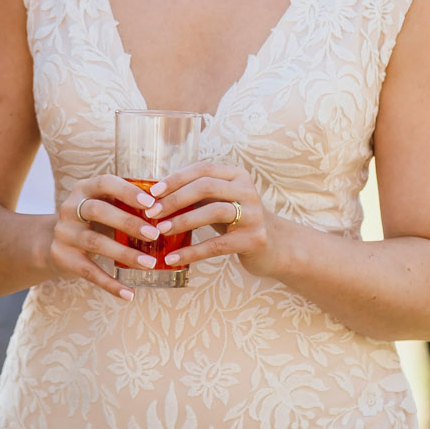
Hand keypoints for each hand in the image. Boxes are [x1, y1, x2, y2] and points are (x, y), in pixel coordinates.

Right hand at [52, 174, 169, 298]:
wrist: (54, 239)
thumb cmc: (94, 218)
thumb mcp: (104, 203)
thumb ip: (127, 202)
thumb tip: (170, 205)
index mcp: (84, 189)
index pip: (104, 183)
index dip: (127, 192)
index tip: (151, 203)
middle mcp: (70, 208)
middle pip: (98, 211)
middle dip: (128, 223)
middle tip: (154, 235)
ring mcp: (64, 233)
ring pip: (96, 243)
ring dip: (125, 254)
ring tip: (150, 264)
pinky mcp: (62, 257)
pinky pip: (89, 272)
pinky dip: (110, 284)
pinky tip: (129, 294)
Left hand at [145, 163, 286, 278]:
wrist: (277, 247)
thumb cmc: (239, 221)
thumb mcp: (221, 202)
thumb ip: (198, 195)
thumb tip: (155, 195)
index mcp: (237, 176)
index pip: (202, 169)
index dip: (176, 179)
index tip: (153, 192)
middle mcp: (248, 190)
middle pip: (206, 187)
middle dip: (175, 199)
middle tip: (152, 212)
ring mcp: (253, 214)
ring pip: (213, 211)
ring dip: (182, 221)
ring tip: (160, 231)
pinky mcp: (254, 239)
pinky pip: (216, 245)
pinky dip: (192, 252)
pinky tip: (172, 258)